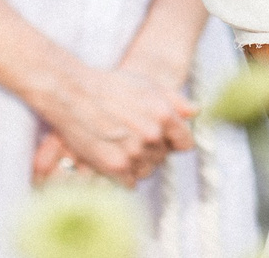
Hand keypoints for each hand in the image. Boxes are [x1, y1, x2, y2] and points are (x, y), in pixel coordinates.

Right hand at [35, 63, 195, 185]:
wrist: (73, 93)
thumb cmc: (110, 86)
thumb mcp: (147, 85)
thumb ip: (175, 101)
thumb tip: (195, 113)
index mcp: (164, 115)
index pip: (185, 143)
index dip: (174, 141)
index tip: (164, 139)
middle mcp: (152, 136)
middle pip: (163, 157)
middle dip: (152, 150)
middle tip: (132, 138)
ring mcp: (134, 153)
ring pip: (146, 170)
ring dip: (137, 164)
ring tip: (122, 147)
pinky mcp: (115, 167)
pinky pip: (130, 182)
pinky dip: (123, 176)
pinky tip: (113, 159)